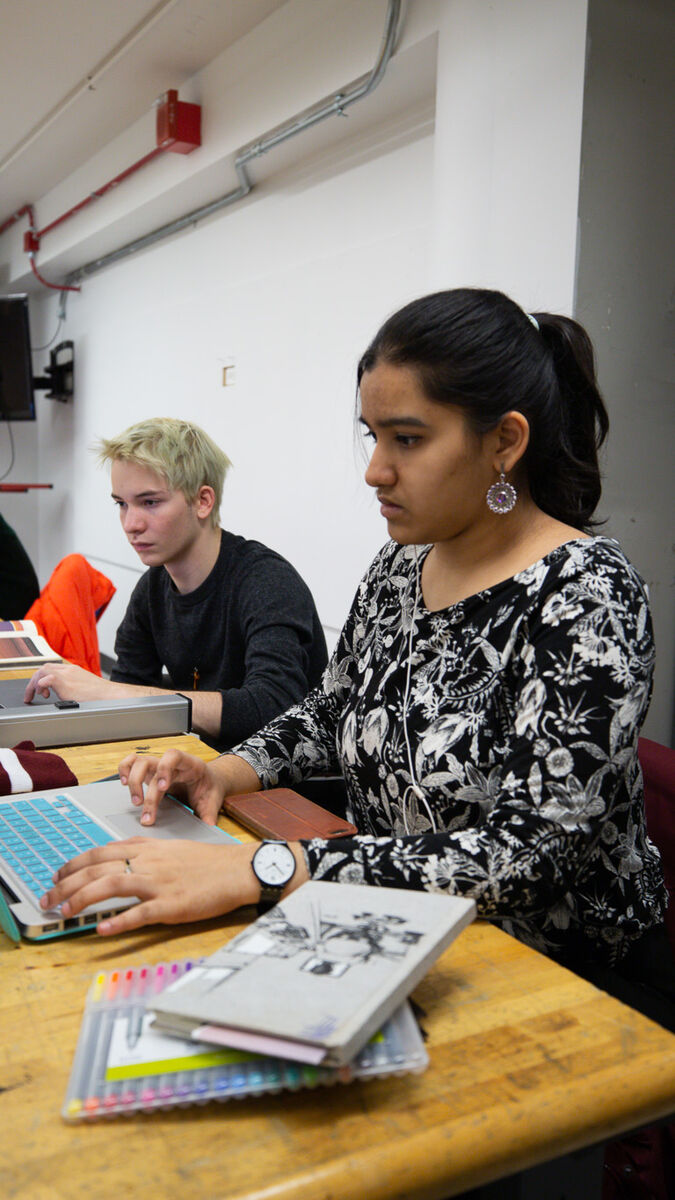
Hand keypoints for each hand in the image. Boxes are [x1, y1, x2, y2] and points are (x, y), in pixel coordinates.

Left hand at [23, 662, 112, 702]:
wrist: (111, 696)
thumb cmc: (102, 696)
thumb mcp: (86, 689)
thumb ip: (75, 689)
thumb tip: (70, 699)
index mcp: (74, 671)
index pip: (52, 668)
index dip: (43, 678)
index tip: (42, 691)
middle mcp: (69, 670)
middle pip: (44, 667)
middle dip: (35, 681)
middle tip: (32, 695)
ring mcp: (67, 675)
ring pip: (42, 670)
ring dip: (35, 684)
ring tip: (34, 695)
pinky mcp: (65, 682)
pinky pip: (46, 678)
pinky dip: (41, 686)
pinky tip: (44, 695)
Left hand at [39, 838, 260, 934]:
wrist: (237, 869)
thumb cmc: (206, 863)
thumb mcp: (170, 850)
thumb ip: (142, 854)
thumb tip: (115, 862)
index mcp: (146, 848)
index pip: (100, 852)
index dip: (73, 865)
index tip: (57, 877)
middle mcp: (148, 862)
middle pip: (97, 868)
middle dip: (67, 884)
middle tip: (48, 900)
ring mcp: (159, 883)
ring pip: (112, 885)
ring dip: (82, 899)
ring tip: (64, 912)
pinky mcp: (172, 905)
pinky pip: (140, 913)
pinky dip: (118, 921)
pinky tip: (101, 929)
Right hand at [119, 749, 225, 825]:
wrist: (209, 782)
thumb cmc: (209, 788)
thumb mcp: (214, 800)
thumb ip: (210, 812)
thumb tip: (208, 825)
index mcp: (190, 764)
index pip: (173, 755)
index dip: (165, 768)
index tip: (162, 787)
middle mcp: (172, 763)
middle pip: (151, 764)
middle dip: (144, 787)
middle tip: (143, 807)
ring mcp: (160, 766)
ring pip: (138, 762)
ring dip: (132, 781)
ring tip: (135, 801)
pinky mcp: (151, 772)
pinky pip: (133, 763)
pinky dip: (124, 769)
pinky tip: (124, 783)